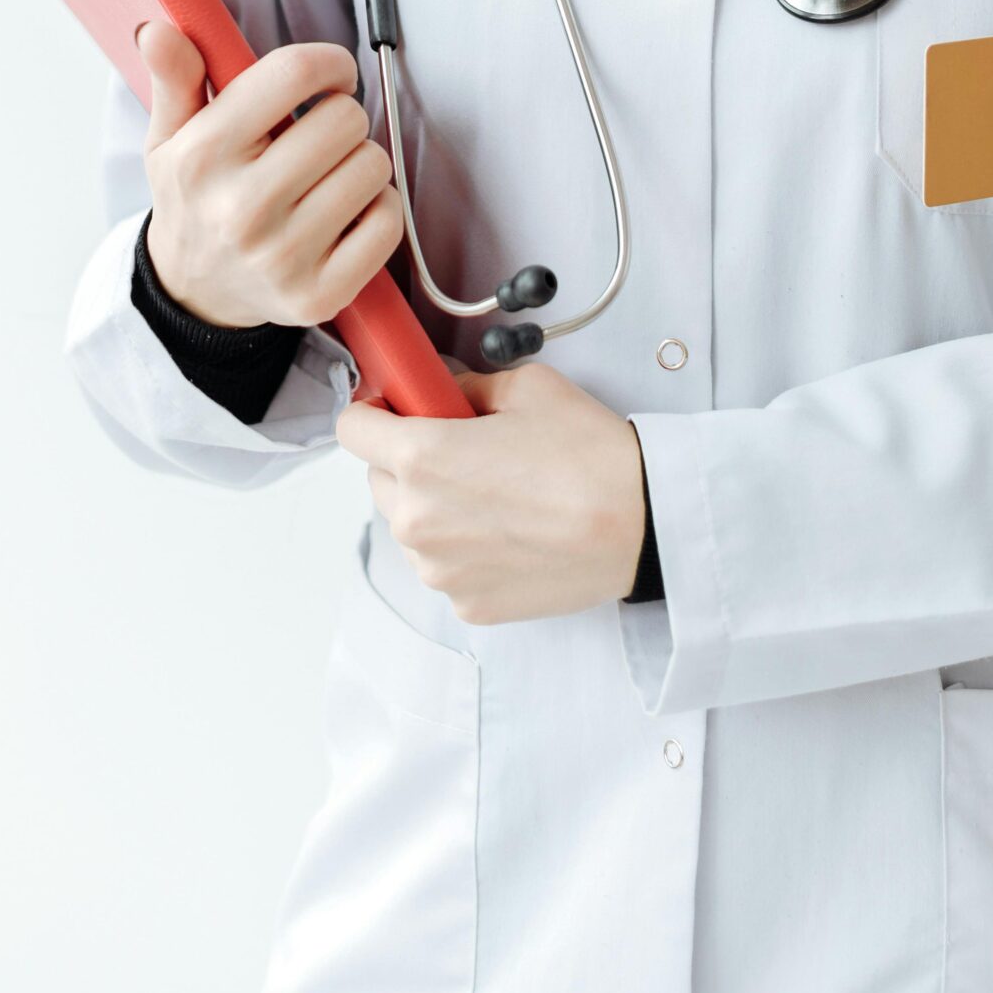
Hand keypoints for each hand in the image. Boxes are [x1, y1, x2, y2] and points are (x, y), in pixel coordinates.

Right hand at [137, 20, 402, 328]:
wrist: (195, 294)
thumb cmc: (195, 199)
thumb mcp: (171, 137)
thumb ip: (175, 78)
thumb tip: (157, 29)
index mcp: (204, 156)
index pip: (294, 73)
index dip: (329, 62)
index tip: (332, 75)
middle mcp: (242, 208)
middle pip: (345, 119)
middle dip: (342, 117)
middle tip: (319, 138)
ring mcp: (282, 257)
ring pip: (373, 167)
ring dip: (360, 163)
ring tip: (326, 177)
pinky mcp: (319, 295)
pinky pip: (387, 221)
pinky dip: (378, 209)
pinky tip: (344, 214)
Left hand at [335, 362, 646, 624]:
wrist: (640, 524)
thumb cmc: (588, 453)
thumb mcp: (526, 388)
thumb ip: (465, 387)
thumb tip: (439, 390)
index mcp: (421, 457)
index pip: (351, 428)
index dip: (374, 411)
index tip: (399, 409)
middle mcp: (416, 520)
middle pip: (379, 480)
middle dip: (409, 460)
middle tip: (466, 450)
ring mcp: (438, 570)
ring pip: (411, 527)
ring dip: (435, 508)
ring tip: (498, 496)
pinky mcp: (465, 605)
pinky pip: (444, 566)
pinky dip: (465, 550)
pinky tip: (512, 533)